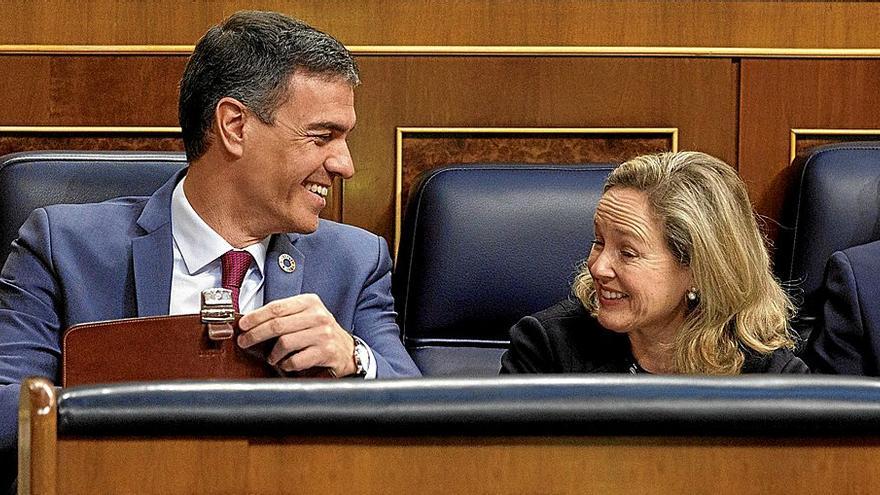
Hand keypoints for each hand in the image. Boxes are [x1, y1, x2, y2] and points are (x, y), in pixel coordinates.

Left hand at [237, 293, 355, 376]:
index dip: (256, 317)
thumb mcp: (306, 315)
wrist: (347, 350)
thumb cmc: (320, 332)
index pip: (276, 307)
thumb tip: (251, 322)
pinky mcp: (325, 352)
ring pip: (285, 343)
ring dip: (273, 353)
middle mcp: (318, 316)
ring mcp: (323, 334)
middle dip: (255, 334)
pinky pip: (296, 360)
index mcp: (310, 302)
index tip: (242, 325)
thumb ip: (284, 316)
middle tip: (244, 342)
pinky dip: (286, 364)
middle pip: (277, 325)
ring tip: (272, 357)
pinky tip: (285, 364)